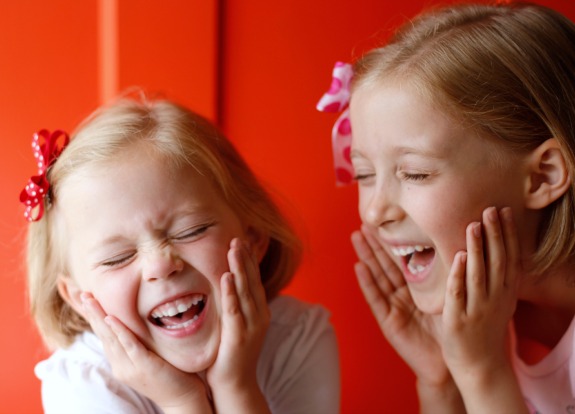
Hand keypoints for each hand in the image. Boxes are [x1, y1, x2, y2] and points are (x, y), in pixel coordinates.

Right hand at [81, 293, 212, 413]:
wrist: (182, 400)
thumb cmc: (171, 375)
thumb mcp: (149, 358)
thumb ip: (140, 343)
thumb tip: (138, 324)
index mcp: (120, 362)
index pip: (103, 335)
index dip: (94, 317)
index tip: (85, 298)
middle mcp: (120, 365)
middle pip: (102, 334)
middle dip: (91, 313)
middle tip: (82, 293)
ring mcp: (130, 367)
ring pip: (110, 337)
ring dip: (99, 316)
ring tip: (89, 299)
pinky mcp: (143, 366)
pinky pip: (129, 345)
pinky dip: (119, 331)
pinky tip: (110, 318)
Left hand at [206, 238, 270, 413]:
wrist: (235, 384)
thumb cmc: (230, 355)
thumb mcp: (236, 325)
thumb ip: (234, 306)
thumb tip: (224, 285)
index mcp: (259, 312)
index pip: (254, 280)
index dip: (248, 261)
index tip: (241, 242)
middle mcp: (259, 316)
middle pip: (252, 281)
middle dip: (245, 258)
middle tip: (237, 238)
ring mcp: (251, 326)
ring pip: (246, 291)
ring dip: (240, 268)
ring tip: (233, 249)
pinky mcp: (239, 335)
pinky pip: (235, 309)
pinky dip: (231, 292)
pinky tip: (227, 277)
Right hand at [351, 225, 452, 387]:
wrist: (453, 362)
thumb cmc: (455, 328)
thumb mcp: (450, 295)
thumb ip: (445, 273)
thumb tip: (456, 242)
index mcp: (418, 288)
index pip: (403, 259)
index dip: (393, 240)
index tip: (385, 221)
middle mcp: (402, 295)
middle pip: (385, 264)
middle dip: (374, 243)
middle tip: (364, 222)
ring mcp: (393, 307)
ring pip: (377, 276)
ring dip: (366, 256)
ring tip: (356, 237)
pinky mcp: (388, 321)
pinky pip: (376, 299)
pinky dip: (367, 283)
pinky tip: (359, 267)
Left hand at [441, 207, 524, 411]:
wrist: (480, 365)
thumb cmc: (485, 328)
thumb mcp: (499, 300)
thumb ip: (497, 276)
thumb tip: (493, 247)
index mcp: (505, 292)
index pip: (509, 257)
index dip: (507, 234)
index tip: (504, 210)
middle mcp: (495, 298)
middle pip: (497, 261)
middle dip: (495, 234)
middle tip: (490, 209)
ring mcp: (478, 309)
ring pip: (478, 274)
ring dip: (476, 249)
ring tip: (473, 225)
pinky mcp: (459, 320)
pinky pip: (459, 294)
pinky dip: (459, 276)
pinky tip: (457, 257)